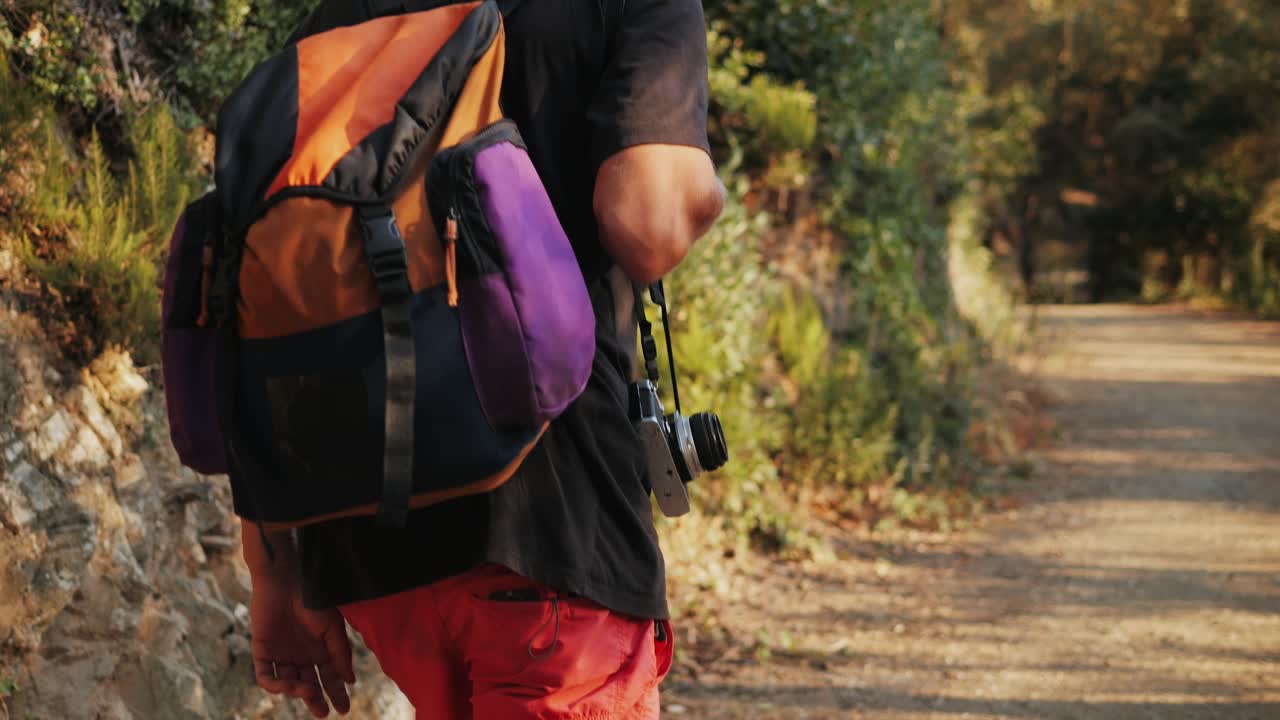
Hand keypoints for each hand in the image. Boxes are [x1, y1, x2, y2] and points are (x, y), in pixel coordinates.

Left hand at [249, 572, 355, 717]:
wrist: (284, 580)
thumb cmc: (312, 600)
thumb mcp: (332, 628)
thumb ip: (340, 654)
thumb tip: (350, 680)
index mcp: (320, 650)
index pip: (329, 678)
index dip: (337, 693)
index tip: (344, 708)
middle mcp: (301, 656)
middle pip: (309, 685)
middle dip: (316, 700)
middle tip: (324, 712)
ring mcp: (282, 655)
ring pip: (288, 684)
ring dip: (297, 691)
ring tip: (308, 691)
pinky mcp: (262, 651)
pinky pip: (265, 676)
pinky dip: (274, 685)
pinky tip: (285, 685)